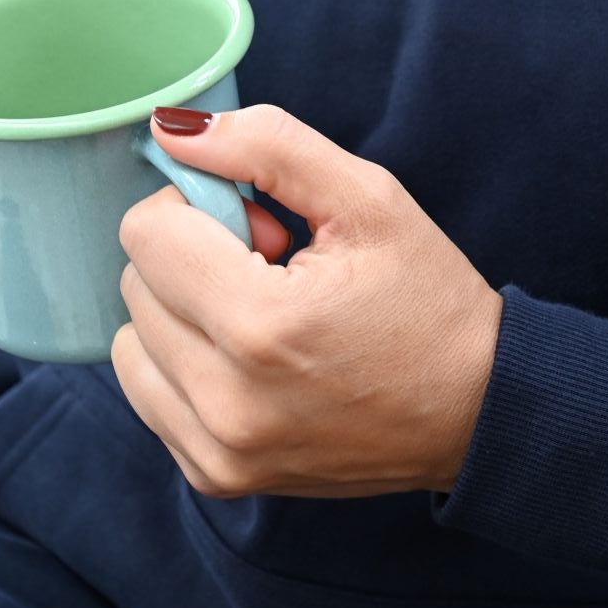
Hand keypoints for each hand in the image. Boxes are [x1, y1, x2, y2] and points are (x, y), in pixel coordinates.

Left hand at [112, 104, 503, 497]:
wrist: (476, 413)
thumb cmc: (428, 303)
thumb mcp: (369, 198)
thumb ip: (267, 147)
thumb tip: (171, 131)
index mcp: (262, 325)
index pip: (147, 233)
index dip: (202, 209)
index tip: (265, 229)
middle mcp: (227, 401)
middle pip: (135, 284)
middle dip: (194, 260)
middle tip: (275, 271)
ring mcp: (218, 451)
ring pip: (130, 342)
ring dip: (181, 315)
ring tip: (262, 321)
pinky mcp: (216, 477)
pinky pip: (149, 394)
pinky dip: (184, 365)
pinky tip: (251, 363)